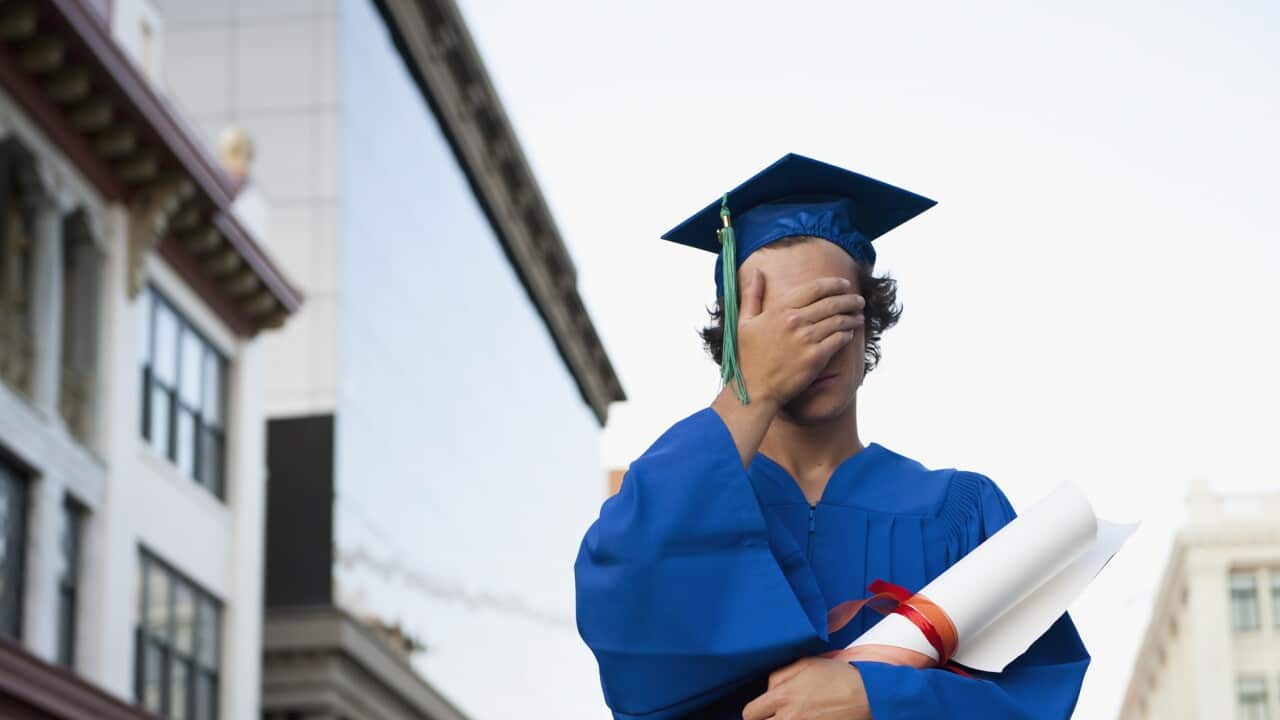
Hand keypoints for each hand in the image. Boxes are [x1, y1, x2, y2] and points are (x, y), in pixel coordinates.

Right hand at [736, 271, 863, 406]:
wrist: (754, 388)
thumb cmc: (747, 356)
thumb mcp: (744, 322)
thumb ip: (753, 295)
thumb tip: (756, 272)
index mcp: (780, 309)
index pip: (815, 288)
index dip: (834, 284)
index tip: (845, 284)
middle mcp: (795, 321)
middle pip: (832, 303)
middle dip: (850, 300)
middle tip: (859, 301)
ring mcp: (806, 339)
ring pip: (839, 321)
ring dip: (852, 317)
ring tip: (859, 316)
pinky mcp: (816, 357)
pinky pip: (839, 340)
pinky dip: (848, 335)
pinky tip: (850, 334)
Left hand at [741, 657, 870, 719]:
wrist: (866, 695)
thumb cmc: (837, 677)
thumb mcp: (805, 664)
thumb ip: (779, 676)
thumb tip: (767, 690)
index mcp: (783, 697)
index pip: (750, 714)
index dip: (754, 712)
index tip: (761, 711)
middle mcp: (788, 718)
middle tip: (773, 715)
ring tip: (789, 717)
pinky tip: (804, 719)